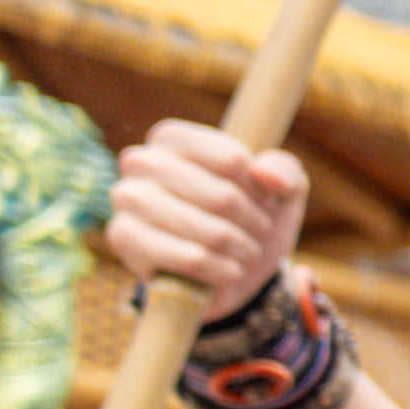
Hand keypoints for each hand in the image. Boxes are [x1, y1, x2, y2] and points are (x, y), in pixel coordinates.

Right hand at [106, 122, 307, 311]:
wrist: (226, 270)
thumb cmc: (249, 218)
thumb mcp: (281, 191)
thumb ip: (285, 171)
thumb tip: (263, 172)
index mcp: (173, 137)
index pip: (233, 160)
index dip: (259, 190)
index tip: (263, 201)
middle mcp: (141, 160)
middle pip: (223, 197)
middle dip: (254, 223)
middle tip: (260, 232)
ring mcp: (126, 197)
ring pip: (209, 231)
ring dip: (242, 248)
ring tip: (247, 252)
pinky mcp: (123, 237)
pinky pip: (191, 258)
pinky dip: (223, 270)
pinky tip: (229, 271)